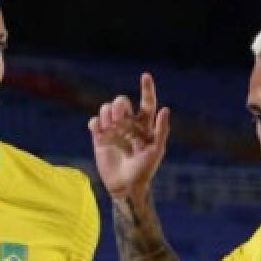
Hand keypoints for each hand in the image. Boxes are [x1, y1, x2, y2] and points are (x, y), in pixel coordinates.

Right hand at [88, 72, 170, 199]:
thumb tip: (165, 108)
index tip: (145, 75)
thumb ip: (162, 130)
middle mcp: (128, 124)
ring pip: (106, 108)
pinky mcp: (100, 138)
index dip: (147, 88)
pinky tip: (100, 132)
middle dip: (119, 105)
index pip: (146, 102)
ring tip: (110, 128)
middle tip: (119, 119)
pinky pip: (94, 121)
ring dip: (107, 114)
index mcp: (144, 125)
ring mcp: (113, 130)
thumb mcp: (157, 150)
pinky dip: (95, 123)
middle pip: (121, 101)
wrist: (126, 186)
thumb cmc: (145, 170)